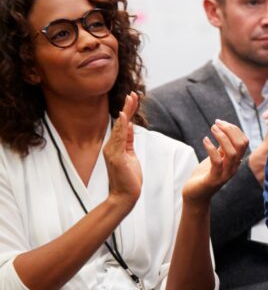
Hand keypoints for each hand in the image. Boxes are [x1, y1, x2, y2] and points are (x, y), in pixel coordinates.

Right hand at [104, 92, 142, 210]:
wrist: (125, 196)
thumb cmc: (128, 178)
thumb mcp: (130, 156)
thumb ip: (127, 141)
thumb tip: (128, 126)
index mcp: (116, 145)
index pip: (123, 124)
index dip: (128, 110)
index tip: (133, 97)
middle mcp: (111, 146)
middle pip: (120, 122)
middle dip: (127, 107)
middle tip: (133, 93)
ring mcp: (113, 151)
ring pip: (119, 127)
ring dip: (126, 113)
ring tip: (130, 100)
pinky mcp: (116, 157)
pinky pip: (118, 139)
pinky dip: (121, 128)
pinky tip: (123, 117)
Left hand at [182, 121, 248, 203]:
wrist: (196, 195)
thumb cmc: (204, 175)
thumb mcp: (216, 158)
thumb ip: (222, 148)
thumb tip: (224, 131)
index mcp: (235, 161)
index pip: (243, 142)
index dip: (234, 129)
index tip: (220, 122)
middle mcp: (233, 167)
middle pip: (241, 145)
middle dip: (229, 130)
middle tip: (216, 123)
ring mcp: (225, 174)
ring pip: (232, 153)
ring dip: (222, 137)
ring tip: (212, 128)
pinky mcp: (214, 179)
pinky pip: (217, 162)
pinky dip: (211, 148)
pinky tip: (205, 140)